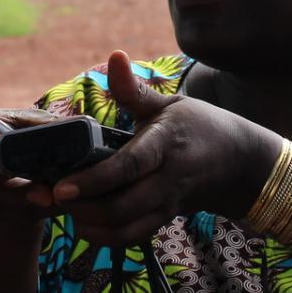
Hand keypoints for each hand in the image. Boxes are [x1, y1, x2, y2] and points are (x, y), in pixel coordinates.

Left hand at [51, 51, 279, 244]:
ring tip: (65, 210)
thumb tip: (114, 55)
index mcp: (165, 144)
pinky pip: (133, 237)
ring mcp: (167, 203)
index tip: (61, 187)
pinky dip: (105, 237)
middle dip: (83, 208)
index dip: (94, 180)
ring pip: (126, 228)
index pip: (129, 166)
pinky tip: (84, 223)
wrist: (239, 162)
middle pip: (123, 206)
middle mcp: (168, 179)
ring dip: (91, 226)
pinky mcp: (165, 219)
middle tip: (52, 196)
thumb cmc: (199, 126)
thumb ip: (134, 90)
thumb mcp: (169, 104)